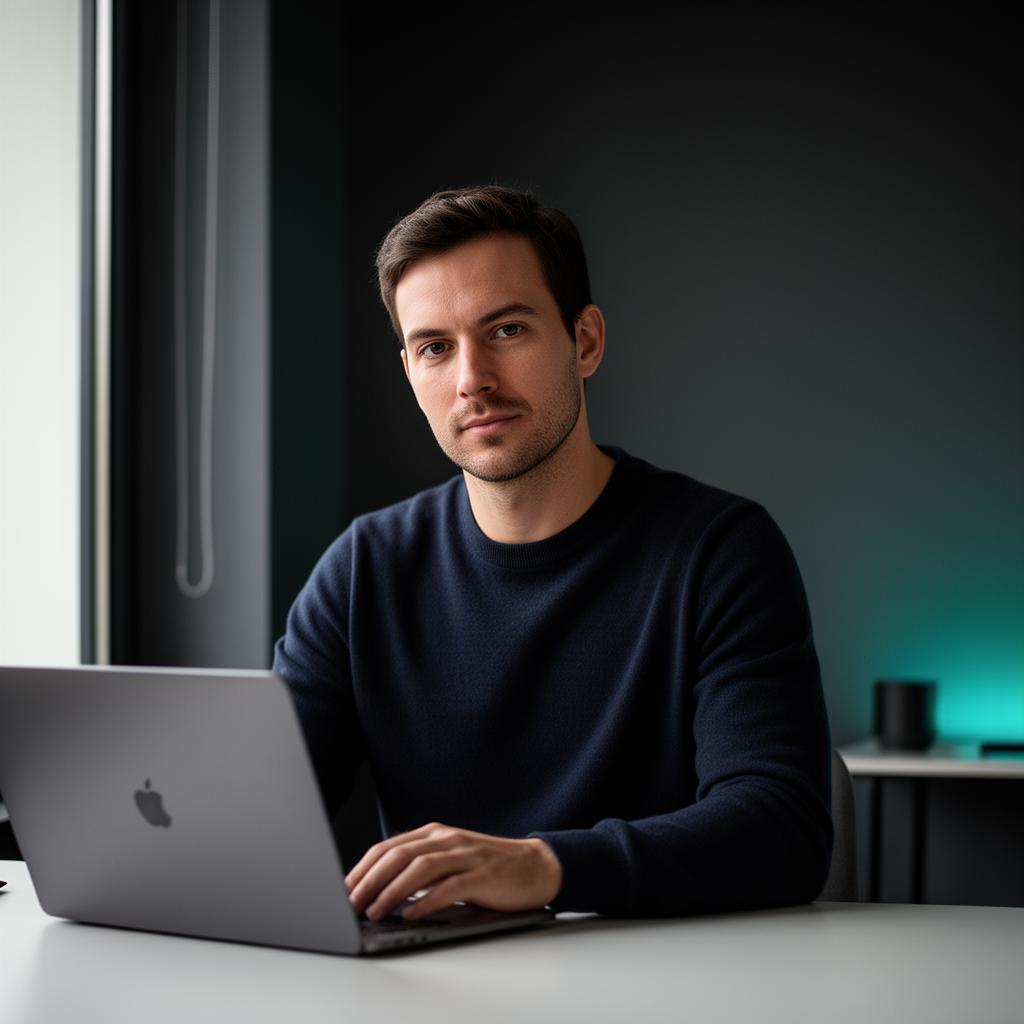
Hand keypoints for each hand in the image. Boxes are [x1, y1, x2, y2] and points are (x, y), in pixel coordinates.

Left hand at [344, 822, 561, 921]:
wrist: (536, 866)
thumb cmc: (489, 868)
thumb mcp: (450, 860)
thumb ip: (420, 868)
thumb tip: (379, 890)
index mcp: (435, 833)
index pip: (389, 847)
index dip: (363, 868)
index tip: (344, 889)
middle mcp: (447, 839)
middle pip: (399, 854)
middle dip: (370, 880)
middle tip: (350, 903)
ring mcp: (466, 855)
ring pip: (420, 868)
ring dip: (392, 891)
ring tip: (374, 912)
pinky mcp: (483, 875)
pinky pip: (449, 887)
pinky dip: (426, 901)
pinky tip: (411, 914)